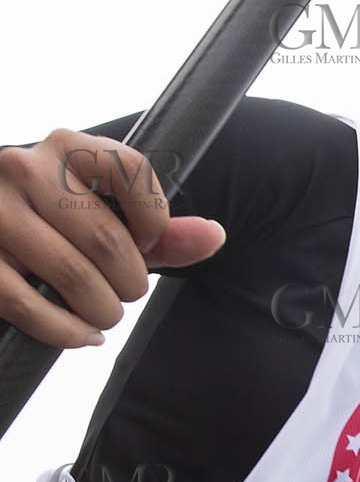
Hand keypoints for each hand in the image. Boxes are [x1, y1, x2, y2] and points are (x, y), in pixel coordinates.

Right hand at [0, 128, 225, 349]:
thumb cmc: (55, 226)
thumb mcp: (108, 218)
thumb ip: (162, 232)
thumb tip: (214, 235)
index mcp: (65, 147)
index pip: (133, 171)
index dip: (155, 220)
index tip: (147, 244)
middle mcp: (24, 168)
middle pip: (109, 240)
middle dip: (130, 282)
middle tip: (124, 291)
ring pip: (75, 277)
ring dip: (102, 311)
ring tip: (101, 313)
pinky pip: (31, 307)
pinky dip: (67, 332)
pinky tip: (81, 334)